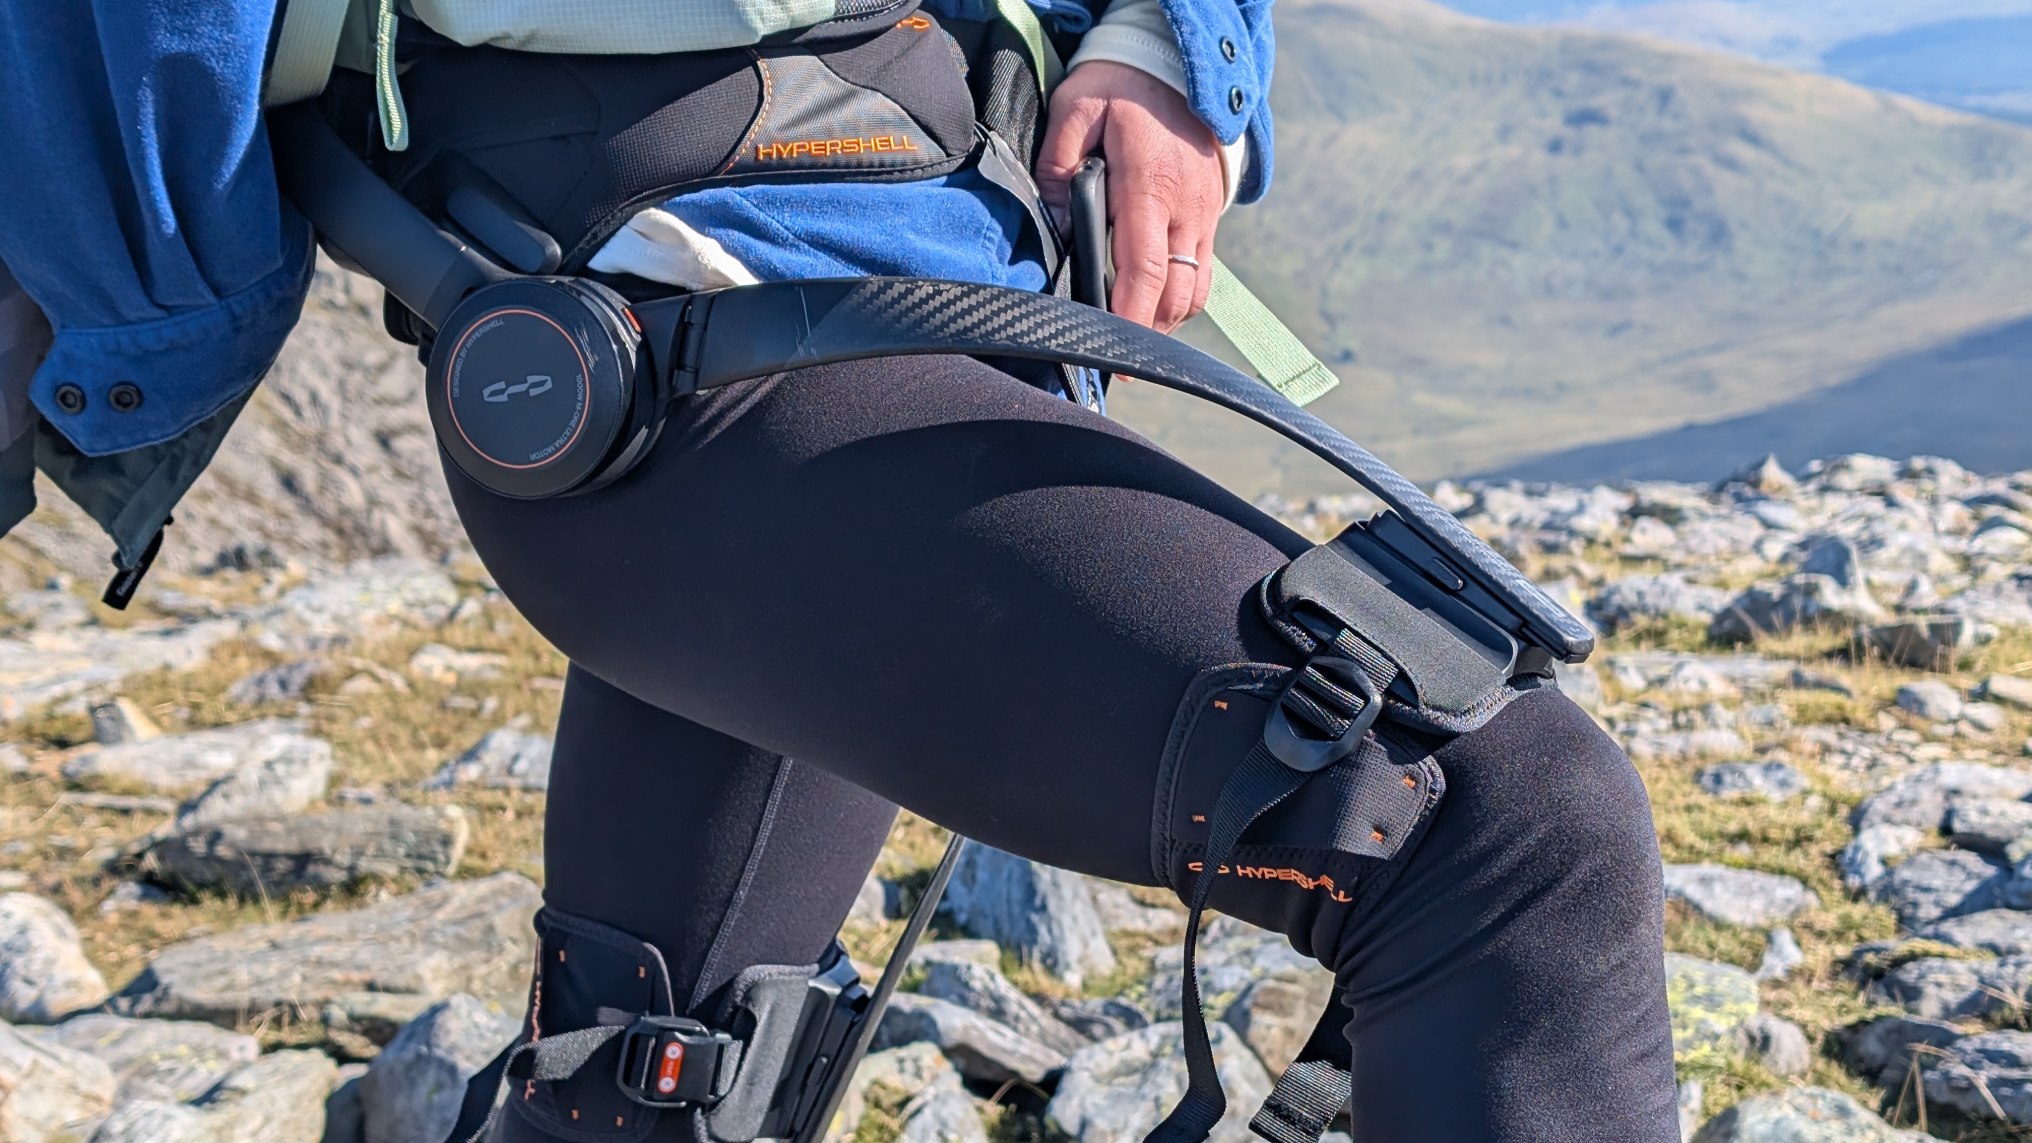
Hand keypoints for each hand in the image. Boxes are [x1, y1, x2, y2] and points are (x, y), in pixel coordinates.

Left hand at [1036, 60, 1224, 332]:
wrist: (1175, 66)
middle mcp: (1186, 208)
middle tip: (1108, 356)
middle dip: (1145, 332)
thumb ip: (1058, 163)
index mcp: (1151, 184)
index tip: (1112, 350)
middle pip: (1174, 293)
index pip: (1145, 267)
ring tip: (1128, 337)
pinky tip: (1150, 307)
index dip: (1130, 317)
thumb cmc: (1119, 88)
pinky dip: (1179, 300)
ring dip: (1164, 321)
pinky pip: (1203, 276)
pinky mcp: (1210, 219)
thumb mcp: (1075, 108)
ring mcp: (1204, 216)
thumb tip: (1055, 219)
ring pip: (1194, 292)